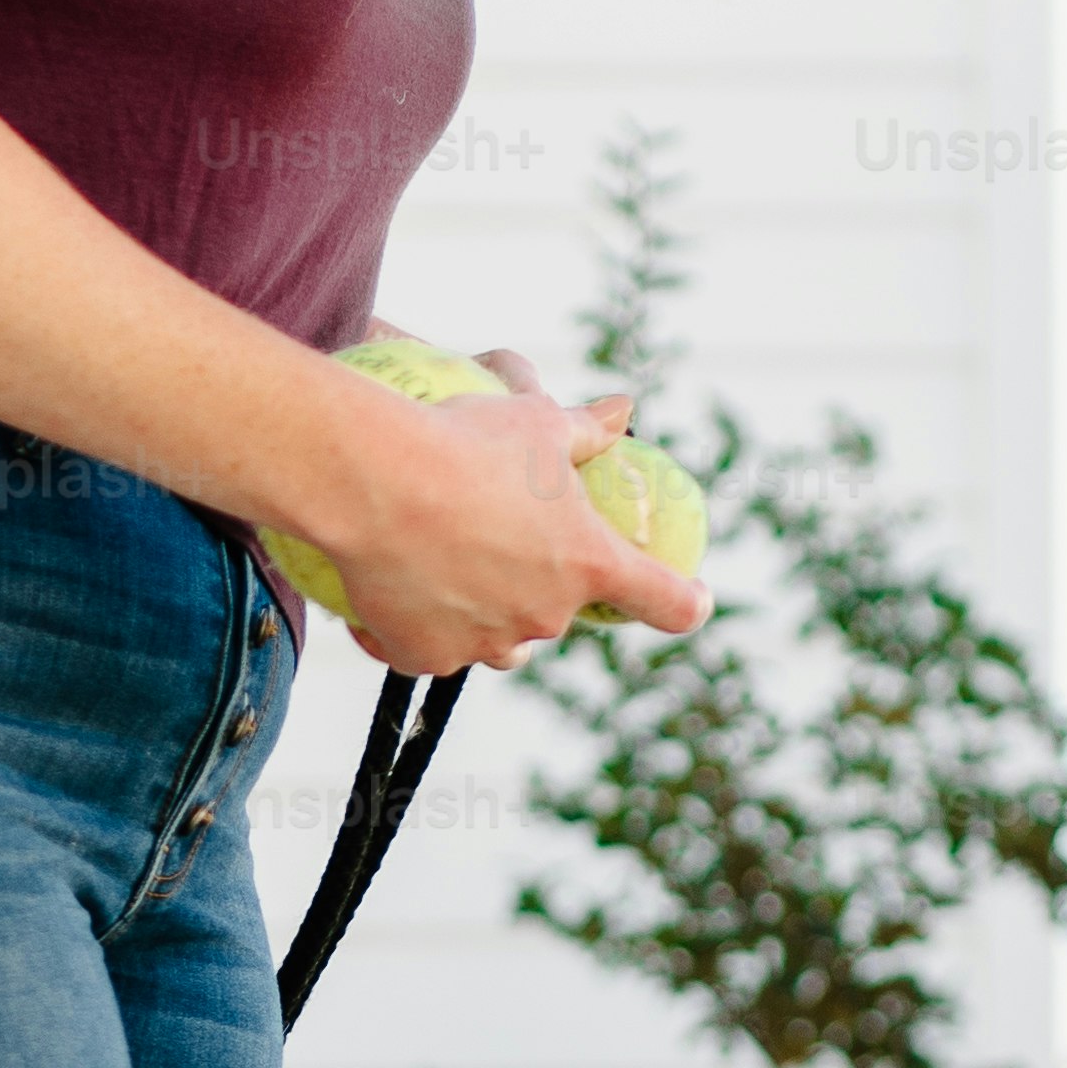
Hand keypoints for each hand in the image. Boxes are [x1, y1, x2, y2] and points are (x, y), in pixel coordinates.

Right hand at [289, 345, 708, 675]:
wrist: (373, 481)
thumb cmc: (466, 443)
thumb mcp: (535, 422)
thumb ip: (585, 429)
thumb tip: (624, 410)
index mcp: (588, 563)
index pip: (664, 601)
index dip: (686, 603)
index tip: (693, 599)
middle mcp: (544, 616)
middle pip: (558, 615)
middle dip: (540, 585)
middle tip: (499, 535)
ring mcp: (484, 644)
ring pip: (498, 640)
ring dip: (490, 614)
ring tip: (451, 566)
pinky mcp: (425, 657)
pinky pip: (431, 649)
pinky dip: (419, 625)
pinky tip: (395, 587)